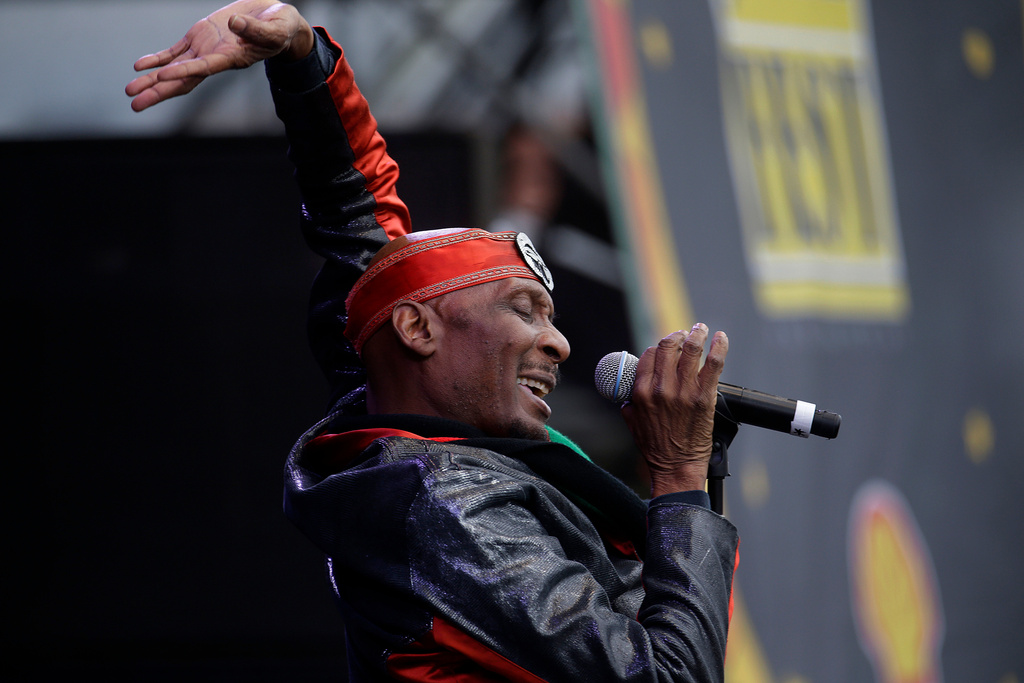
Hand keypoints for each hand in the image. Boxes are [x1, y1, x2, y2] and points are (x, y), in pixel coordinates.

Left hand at [126, 1, 313, 111]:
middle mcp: (214, 60)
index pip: (204, 68)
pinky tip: (140, 67)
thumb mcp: (273, 28)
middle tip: (136, 104)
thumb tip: (233, 23)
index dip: (184, 72)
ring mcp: (204, 50)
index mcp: (232, 58)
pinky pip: (174, 52)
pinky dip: (157, 59)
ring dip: (151, 80)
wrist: (276, 21)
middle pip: (182, 79)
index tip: (164, 77)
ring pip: (173, 68)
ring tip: (130, 91)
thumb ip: (254, 29)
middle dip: (158, 91)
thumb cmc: (279, 28)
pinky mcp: (199, 38)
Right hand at [621, 324, 727, 497]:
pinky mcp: (704, 397)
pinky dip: (718, 346)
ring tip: (701, 329)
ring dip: (697, 334)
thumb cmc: (655, 448)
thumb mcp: (632, 422)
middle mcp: (661, 388)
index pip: (650, 355)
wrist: (676, 467)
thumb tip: (630, 389)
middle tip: (684, 333)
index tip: (668, 347)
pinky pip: (713, 363)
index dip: (660, 347)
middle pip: (669, 347)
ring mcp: (684, 392)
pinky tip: (720, 338)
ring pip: (691, 350)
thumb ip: (630, 401)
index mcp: (642, 392)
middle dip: (677, 335)